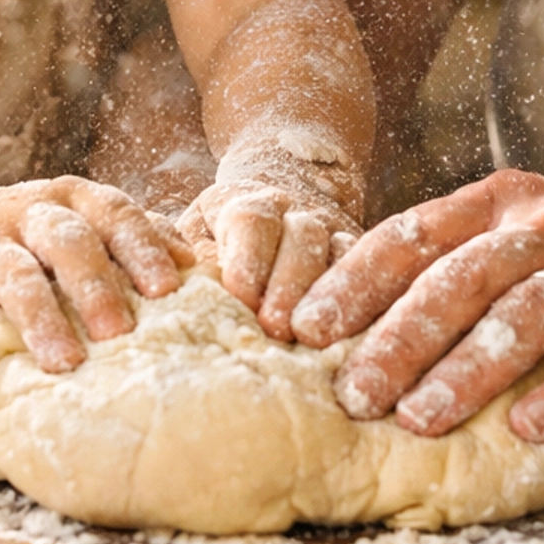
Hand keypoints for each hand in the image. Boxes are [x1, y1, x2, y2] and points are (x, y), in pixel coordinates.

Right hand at [0, 175, 193, 395]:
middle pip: (68, 242)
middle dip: (95, 285)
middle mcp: (29, 215)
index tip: (169, 287)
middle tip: (121, 333)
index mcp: (73, 202)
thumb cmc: (29, 236)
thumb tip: (210, 271)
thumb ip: (136, 238)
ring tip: (63, 365)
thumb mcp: (81, 223)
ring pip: (13, 276)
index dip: (141, 247)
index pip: (115, 214)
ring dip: (39, 319)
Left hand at [177, 165, 359, 341]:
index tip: (239, 295)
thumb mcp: (189, 243)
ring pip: (342, 253)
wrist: (264, 227)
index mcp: (247, 203)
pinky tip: (351, 339)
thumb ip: (178, 258)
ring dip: (329, 295)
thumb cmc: (211, 250)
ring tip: (311, 337)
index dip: (247, 257)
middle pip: (302, 235)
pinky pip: (376, 278)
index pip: (251, 220)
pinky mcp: (364, 266)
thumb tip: (168, 287)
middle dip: (289, 281)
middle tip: (276, 325)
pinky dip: (363, 306)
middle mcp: (296, 213)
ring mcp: (334, 236)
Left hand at [288, 169, 543, 441]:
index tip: (305, 329)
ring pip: (528, 314)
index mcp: (503, 201)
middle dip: (399, 339)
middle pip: (461, 278)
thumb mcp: (524, 231)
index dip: (356, 282)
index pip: (414, 234)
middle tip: (353, 395)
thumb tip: (348, 318)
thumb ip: (454, 259)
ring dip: (468, 371)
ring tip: (420, 420)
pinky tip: (527, 431)